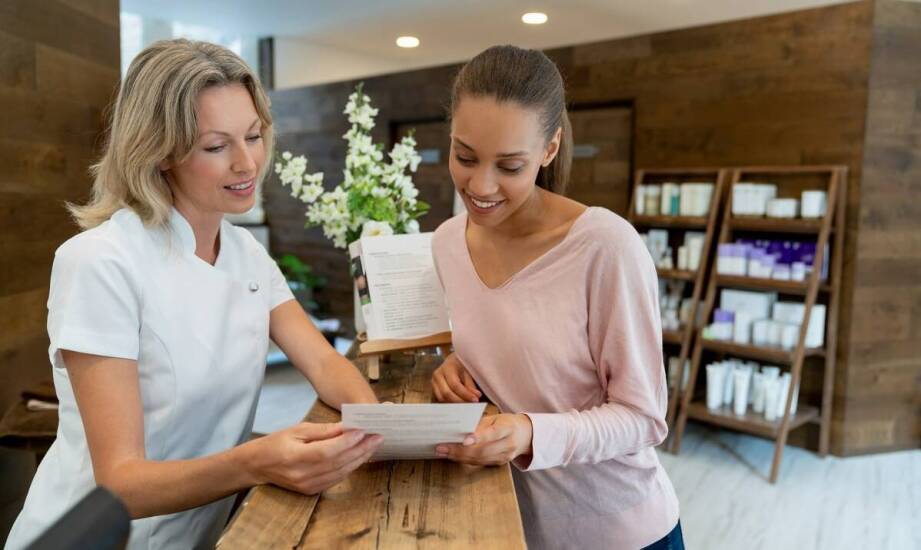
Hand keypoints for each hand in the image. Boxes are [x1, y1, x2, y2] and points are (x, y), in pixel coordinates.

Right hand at [242, 422, 381, 494]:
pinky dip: (350, 467)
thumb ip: (323, 430)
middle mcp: (302, 475)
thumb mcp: (297, 430)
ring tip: (373, 445)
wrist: (258, 465)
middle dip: (360, 449)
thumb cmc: (276, 443)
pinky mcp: (311, 491)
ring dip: (359, 459)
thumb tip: (347, 427)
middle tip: (377, 437)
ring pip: (340, 473)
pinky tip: (360, 456)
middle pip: (337, 463)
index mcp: (294, 457)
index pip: (327, 451)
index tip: (363, 431)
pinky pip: (336, 479)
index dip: (347, 442)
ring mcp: (307, 486)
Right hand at [432, 353, 480, 402]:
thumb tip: (475, 396)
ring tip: (466, 405)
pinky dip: (450, 403)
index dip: (465, 394)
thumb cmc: (463, 364)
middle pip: (446, 393)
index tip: (476, 399)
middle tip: (472, 405)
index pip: (455, 385)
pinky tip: (459, 404)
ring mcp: (433, 382)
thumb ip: (471, 384)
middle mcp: (437, 375)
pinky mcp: (434, 389)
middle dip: (460, 401)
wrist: (454, 360)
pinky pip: (440, 400)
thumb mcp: (468, 370)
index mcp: (447, 368)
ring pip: (442, 398)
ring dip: (455, 404)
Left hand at [434, 414, 531, 465]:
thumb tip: (457, 429)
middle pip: (482, 450)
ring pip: (479, 459)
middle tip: (441, 447)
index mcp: (508, 428)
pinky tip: (452, 456)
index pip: (493, 434)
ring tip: (442, 452)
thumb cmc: (506, 423)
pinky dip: (465, 460)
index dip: (479, 437)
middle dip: (460, 450)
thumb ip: (479, 424)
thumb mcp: (495, 418)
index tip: (464, 440)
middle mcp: (508, 444)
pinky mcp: (499, 464)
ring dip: (458, 457)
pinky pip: (480, 463)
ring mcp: (504, 456)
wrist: (526, 436)